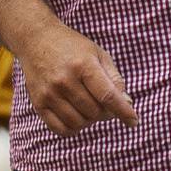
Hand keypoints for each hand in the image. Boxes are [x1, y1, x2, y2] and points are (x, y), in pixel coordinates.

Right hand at [17, 20, 137, 137]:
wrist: (36, 41)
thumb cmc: (72, 47)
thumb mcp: (98, 55)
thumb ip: (114, 78)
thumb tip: (126, 104)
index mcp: (83, 65)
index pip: (107, 96)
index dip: (123, 111)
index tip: (133, 122)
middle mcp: (64, 80)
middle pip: (94, 112)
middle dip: (105, 113)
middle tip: (105, 105)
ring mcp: (49, 93)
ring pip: (78, 122)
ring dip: (89, 121)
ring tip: (90, 109)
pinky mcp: (38, 103)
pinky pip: (59, 128)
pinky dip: (73, 129)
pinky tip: (77, 119)